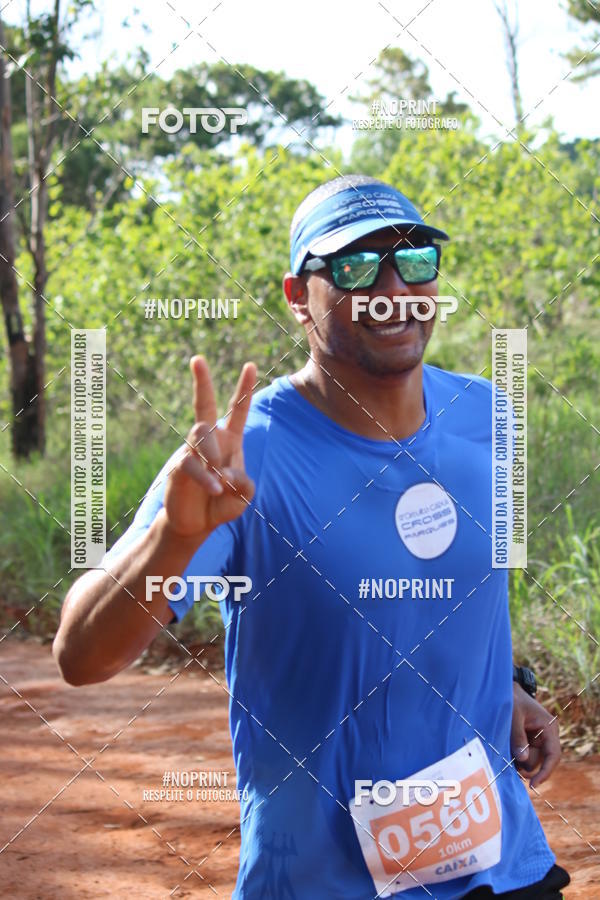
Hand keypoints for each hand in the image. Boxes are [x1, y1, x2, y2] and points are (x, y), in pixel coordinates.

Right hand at [163, 356, 256, 538]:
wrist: (197, 523)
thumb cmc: (223, 503)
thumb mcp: (244, 495)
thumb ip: (245, 483)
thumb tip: (226, 472)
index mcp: (230, 440)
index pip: (238, 409)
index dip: (244, 388)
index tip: (250, 365)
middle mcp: (210, 440)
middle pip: (204, 405)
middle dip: (202, 382)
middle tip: (197, 359)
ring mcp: (192, 451)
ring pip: (200, 434)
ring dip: (212, 455)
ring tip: (220, 483)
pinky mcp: (179, 467)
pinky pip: (191, 464)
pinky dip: (205, 478)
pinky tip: (215, 489)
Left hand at [511, 682, 560, 788]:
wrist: (506, 690)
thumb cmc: (512, 699)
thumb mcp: (513, 715)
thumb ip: (518, 737)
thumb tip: (523, 761)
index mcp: (549, 728)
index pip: (553, 755)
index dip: (545, 772)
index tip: (533, 785)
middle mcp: (546, 737)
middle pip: (537, 761)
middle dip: (522, 763)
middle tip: (505, 755)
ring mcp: (537, 740)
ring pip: (528, 761)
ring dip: (516, 759)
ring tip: (503, 745)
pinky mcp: (528, 742)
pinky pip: (522, 756)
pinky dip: (513, 756)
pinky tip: (504, 747)